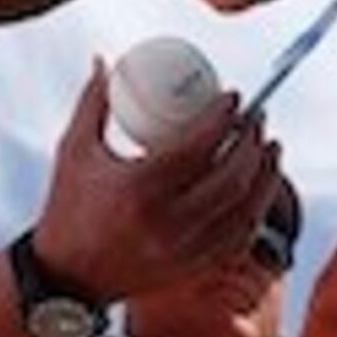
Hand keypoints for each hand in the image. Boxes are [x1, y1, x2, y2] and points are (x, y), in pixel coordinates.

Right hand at [28, 62, 283, 306]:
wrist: (66, 277)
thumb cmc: (67, 207)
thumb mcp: (74, 150)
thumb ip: (93, 102)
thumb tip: (106, 60)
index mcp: (139, 188)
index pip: (197, 146)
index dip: (223, 117)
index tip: (234, 96)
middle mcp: (167, 222)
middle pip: (231, 177)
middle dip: (252, 142)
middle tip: (256, 117)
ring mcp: (184, 251)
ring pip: (244, 210)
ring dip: (265, 176)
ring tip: (269, 148)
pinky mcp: (193, 268)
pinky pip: (240, 238)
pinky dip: (255, 210)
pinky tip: (260, 189)